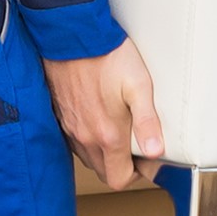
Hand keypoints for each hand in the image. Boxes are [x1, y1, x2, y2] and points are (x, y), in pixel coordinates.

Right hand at [40, 40, 165, 197]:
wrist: (71, 36)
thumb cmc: (107, 56)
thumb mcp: (139, 86)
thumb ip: (148, 122)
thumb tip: (156, 152)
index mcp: (107, 135)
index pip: (119, 179)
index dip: (136, 175)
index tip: (146, 159)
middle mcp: (85, 137)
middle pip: (104, 172)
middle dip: (121, 166)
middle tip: (135, 145)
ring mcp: (70, 128)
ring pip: (88, 158)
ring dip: (104, 153)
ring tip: (118, 130)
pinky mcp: (60, 116)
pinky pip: (74, 141)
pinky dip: (88, 140)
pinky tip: (98, 119)